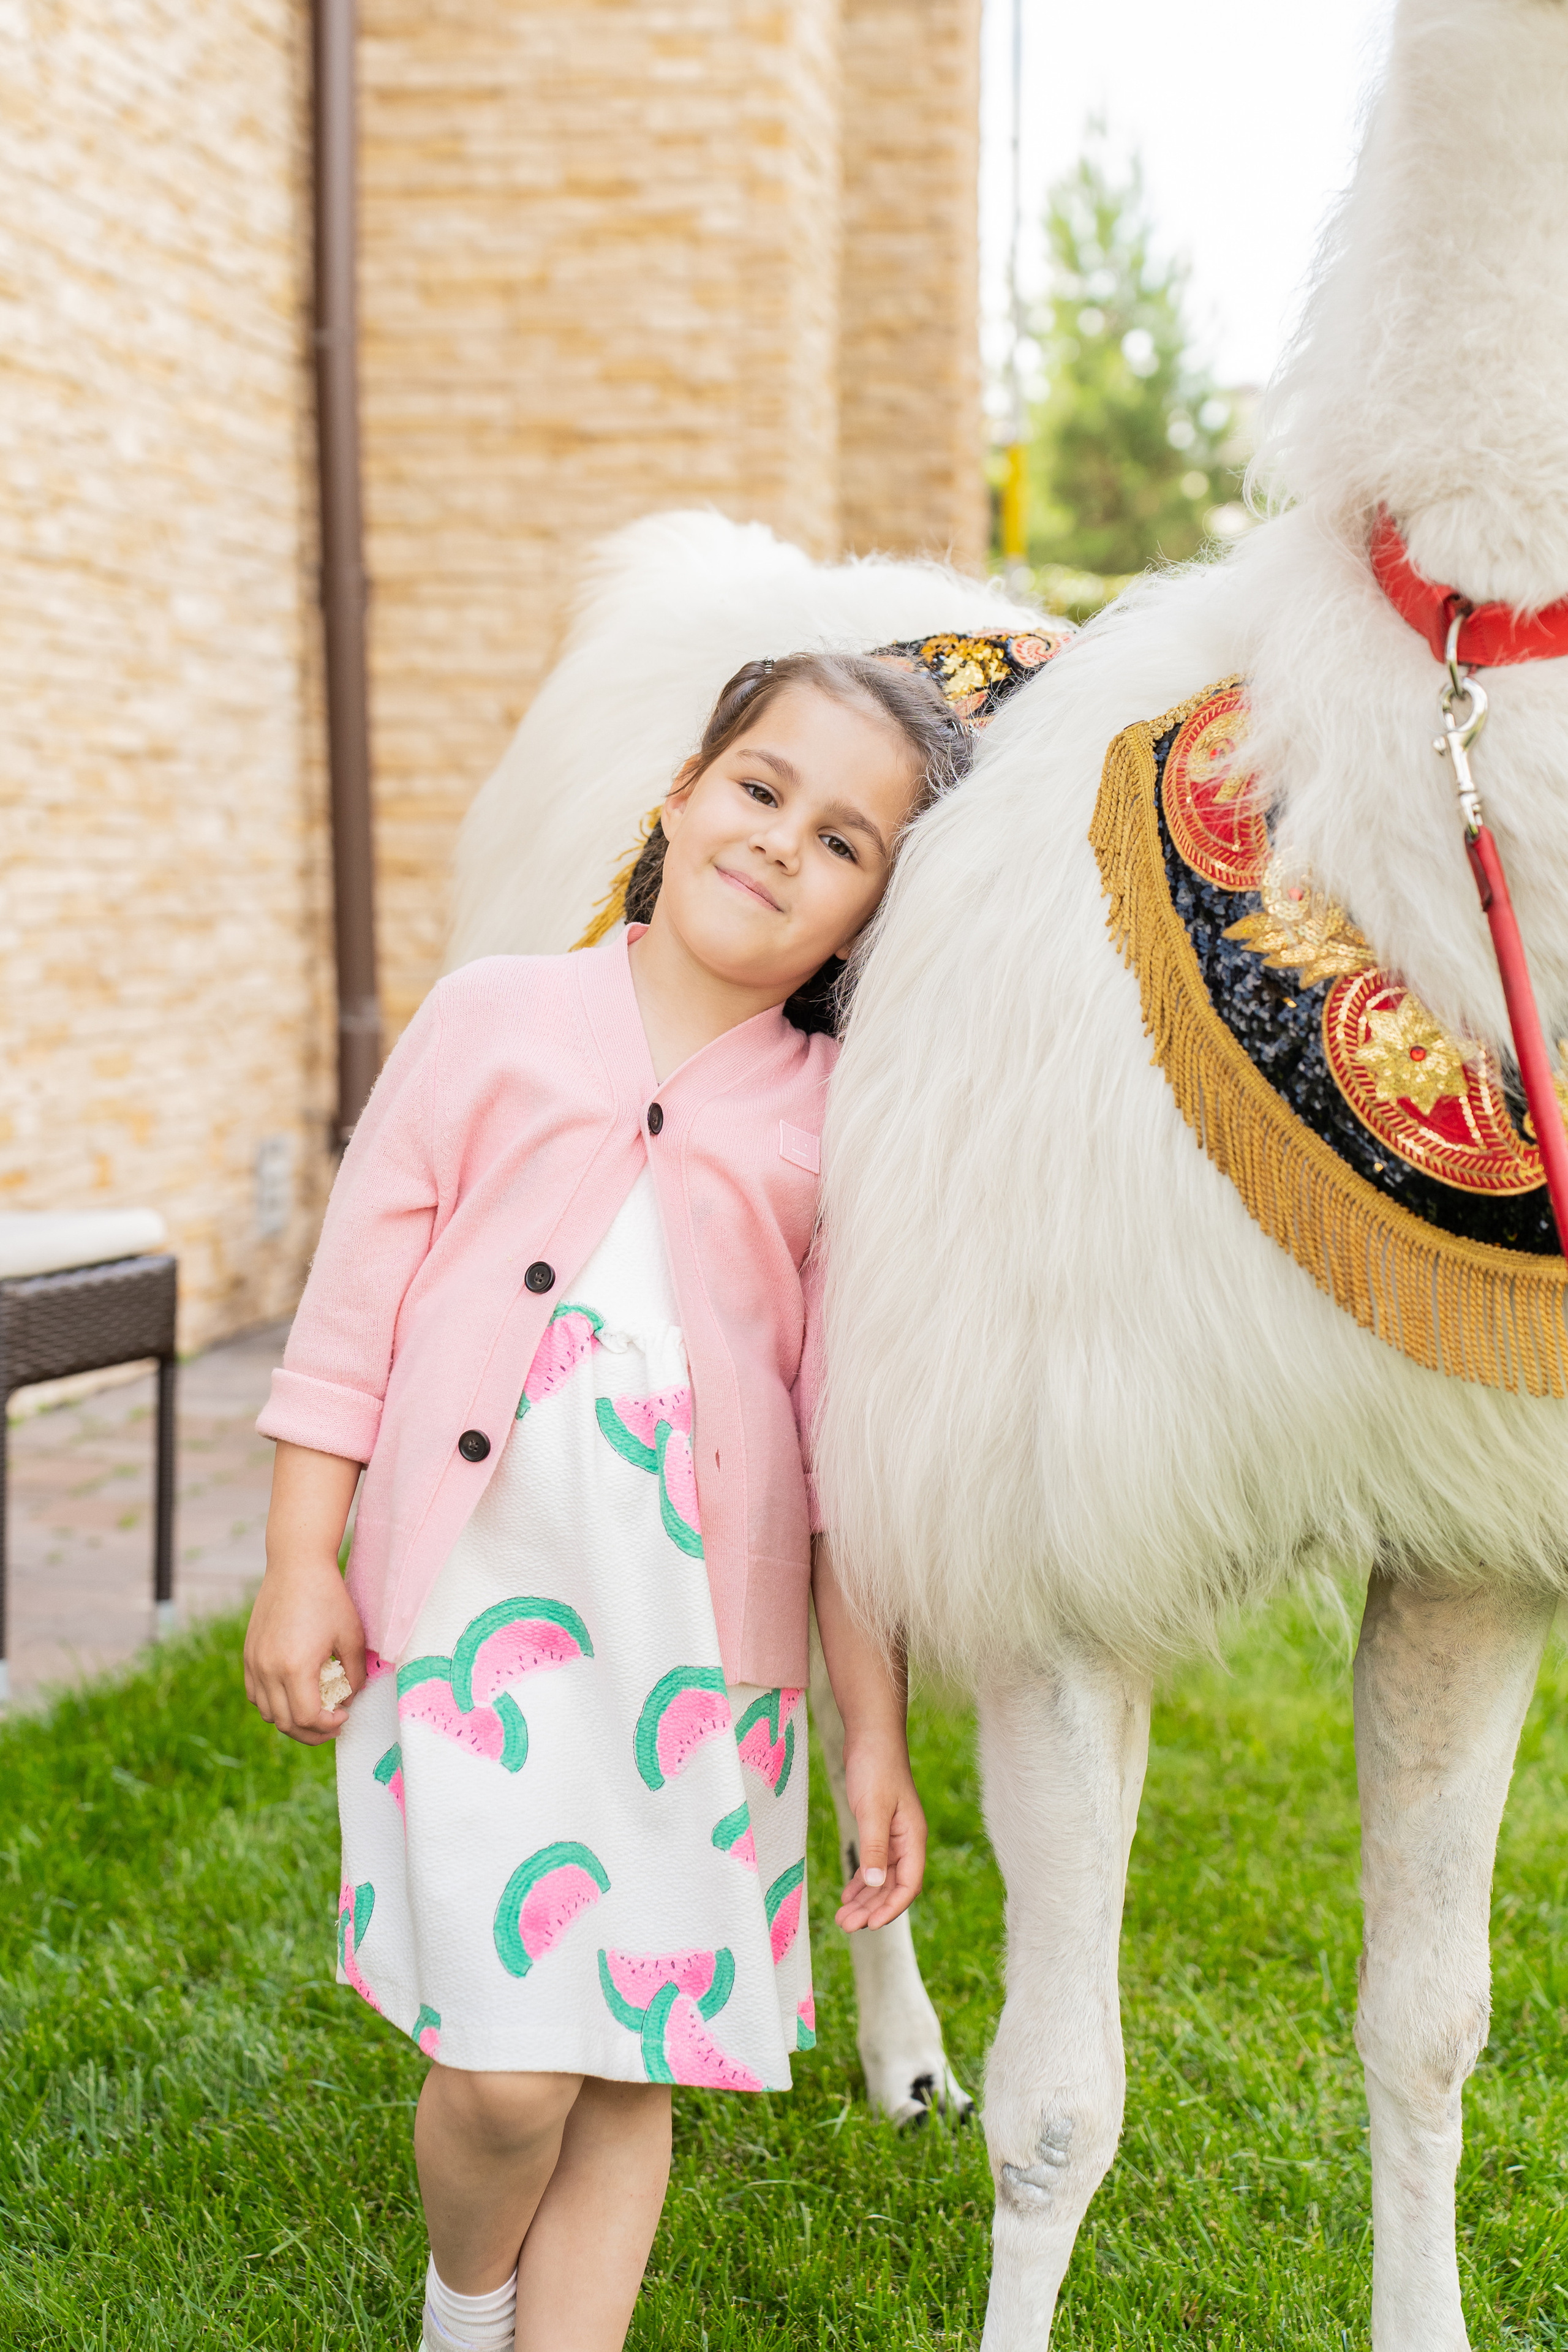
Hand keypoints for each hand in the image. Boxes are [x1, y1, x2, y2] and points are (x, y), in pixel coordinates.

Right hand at [244, 1553, 366, 1742]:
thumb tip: (349, 1698)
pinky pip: (255, 1694)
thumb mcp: (352, 1637)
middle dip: (311, 1733)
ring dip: (290, 1720)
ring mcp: (254, 1662)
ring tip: (313, 1713)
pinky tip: (293, 1695)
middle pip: (285, 1723)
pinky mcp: (249, 1654)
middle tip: (332, 1724)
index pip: (307, 1718)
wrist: (297, 1565)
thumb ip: (355, 1675)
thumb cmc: (328, 1598)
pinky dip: (273, 1703)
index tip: (344, 1714)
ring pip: (267, 1712)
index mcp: (295, 1667)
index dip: (328, 1726)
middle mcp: (268, 1669)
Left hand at [835, 1734, 926, 1932]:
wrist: (870, 1735)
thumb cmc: (875, 1767)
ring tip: (843, 1917)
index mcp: (912, 1837)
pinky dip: (862, 1880)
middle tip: (846, 1925)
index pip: (909, 1884)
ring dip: (865, 1898)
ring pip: (882, 1877)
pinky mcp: (878, 1826)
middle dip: (872, 1908)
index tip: (870, 1926)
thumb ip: (874, 1847)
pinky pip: (874, 1862)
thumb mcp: (872, 1809)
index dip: (892, 1908)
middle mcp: (906, 1840)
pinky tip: (848, 1892)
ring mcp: (893, 1834)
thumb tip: (875, 1884)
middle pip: (893, 1885)